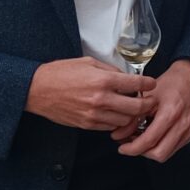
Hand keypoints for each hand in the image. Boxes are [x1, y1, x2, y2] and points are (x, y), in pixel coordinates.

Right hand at [28, 57, 154, 132]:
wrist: (37, 90)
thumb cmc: (60, 73)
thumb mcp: (87, 62)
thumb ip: (110, 70)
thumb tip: (126, 76)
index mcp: (103, 80)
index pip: (135, 84)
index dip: (148, 84)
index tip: (152, 83)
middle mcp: (101, 99)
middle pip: (136, 108)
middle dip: (147, 104)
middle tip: (150, 101)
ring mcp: (94, 114)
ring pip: (125, 121)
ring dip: (132, 115)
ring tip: (132, 108)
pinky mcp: (87, 124)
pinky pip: (110, 127)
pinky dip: (117, 121)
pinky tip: (116, 114)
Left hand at [115, 60, 189, 161]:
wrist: (188, 79)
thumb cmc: (170, 84)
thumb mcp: (147, 96)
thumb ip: (133, 117)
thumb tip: (119, 134)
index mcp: (170, 113)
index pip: (150, 141)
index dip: (133, 148)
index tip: (122, 148)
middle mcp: (181, 125)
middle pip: (159, 154)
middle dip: (140, 153)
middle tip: (128, 146)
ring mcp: (186, 132)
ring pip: (165, 154)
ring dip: (149, 151)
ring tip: (137, 140)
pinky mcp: (188, 135)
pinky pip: (171, 149)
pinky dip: (158, 147)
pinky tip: (149, 137)